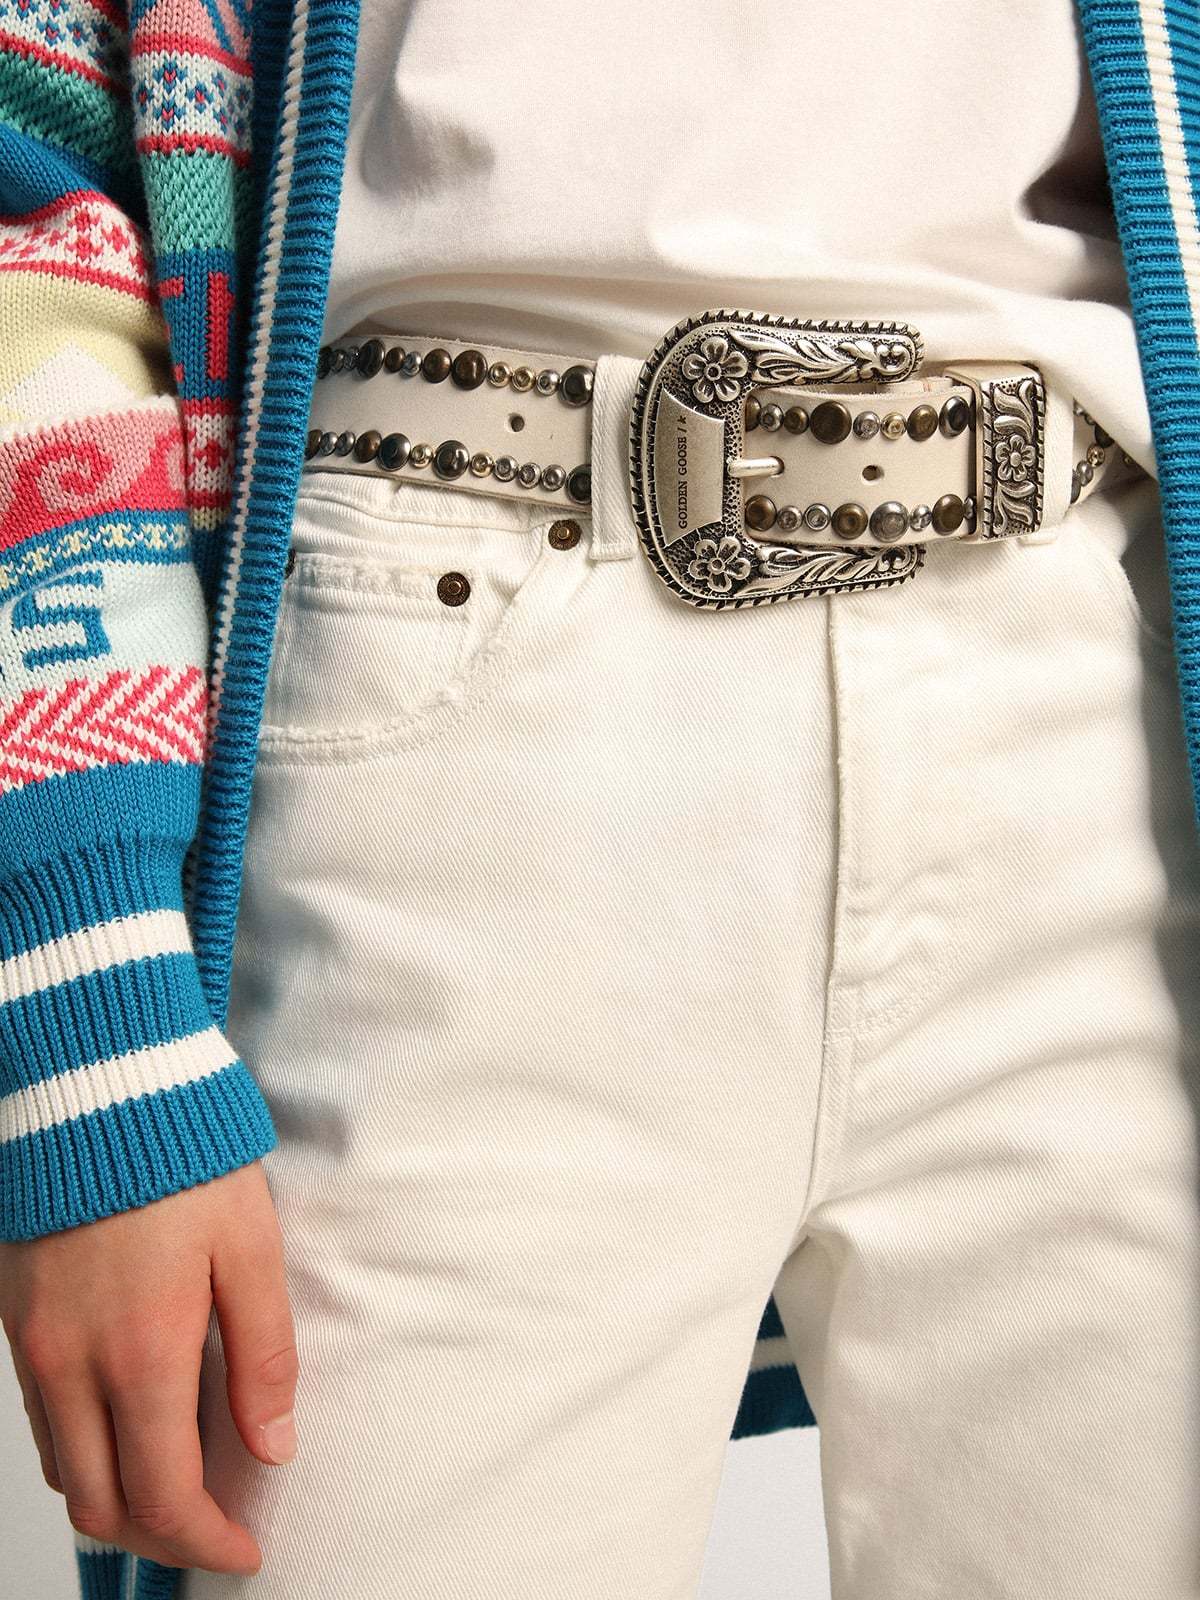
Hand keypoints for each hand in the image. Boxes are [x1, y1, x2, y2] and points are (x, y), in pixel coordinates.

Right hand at [0, 1160, 297, 1574]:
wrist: (97, 1089)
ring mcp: (34, 1348)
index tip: (245, 1549)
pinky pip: (41, 1423)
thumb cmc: (183, 1160)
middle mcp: (73, 1365)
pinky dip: (83, 1451)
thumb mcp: (252, 1248)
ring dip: (117, 1499)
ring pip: (64, 1470)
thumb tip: (271, 1446)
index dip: (205, 1542)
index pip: (164, 1496)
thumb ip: (264, 1356)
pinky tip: (129, 1429)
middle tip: (214, 1529)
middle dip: (159, 1537)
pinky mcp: (17, 1325)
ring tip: (179, 1487)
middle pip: (100, 1505)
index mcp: (142, 1353)